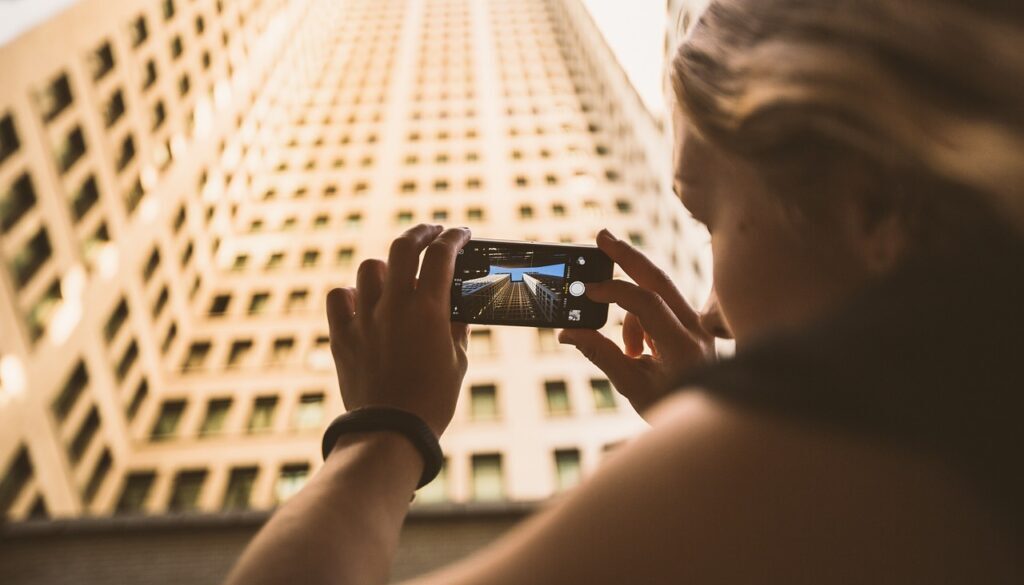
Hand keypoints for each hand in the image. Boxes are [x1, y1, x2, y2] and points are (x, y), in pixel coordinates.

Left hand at [325, 224, 471, 435]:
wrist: (391, 432)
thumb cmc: (432, 400)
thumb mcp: (458, 361)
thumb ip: (456, 326)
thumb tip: (456, 305)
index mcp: (429, 310)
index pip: (442, 254)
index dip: (453, 238)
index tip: (461, 234)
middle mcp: (394, 306)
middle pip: (404, 247)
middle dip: (421, 232)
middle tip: (431, 233)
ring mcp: (364, 318)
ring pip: (370, 268)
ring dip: (387, 266)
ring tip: (397, 275)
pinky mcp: (342, 335)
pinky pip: (339, 297)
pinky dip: (351, 293)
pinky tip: (362, 301)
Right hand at [559, 229, 714, 419]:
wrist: (708, 419)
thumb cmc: (670, 406)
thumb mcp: (632, 386)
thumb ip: (600, 354)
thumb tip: (568, 332)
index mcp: (683, 346)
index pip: (646, 303)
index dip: (614, 292)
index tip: (587, 292)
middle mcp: (696, 328)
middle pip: (659, 278)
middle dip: (627, 256)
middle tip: (601, 237)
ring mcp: (699, 323)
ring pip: (659, 291)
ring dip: (632, 310)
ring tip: (631, 353)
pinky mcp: (695, 323)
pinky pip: (662, 304)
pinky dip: (642, 317)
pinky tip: (642, 350)